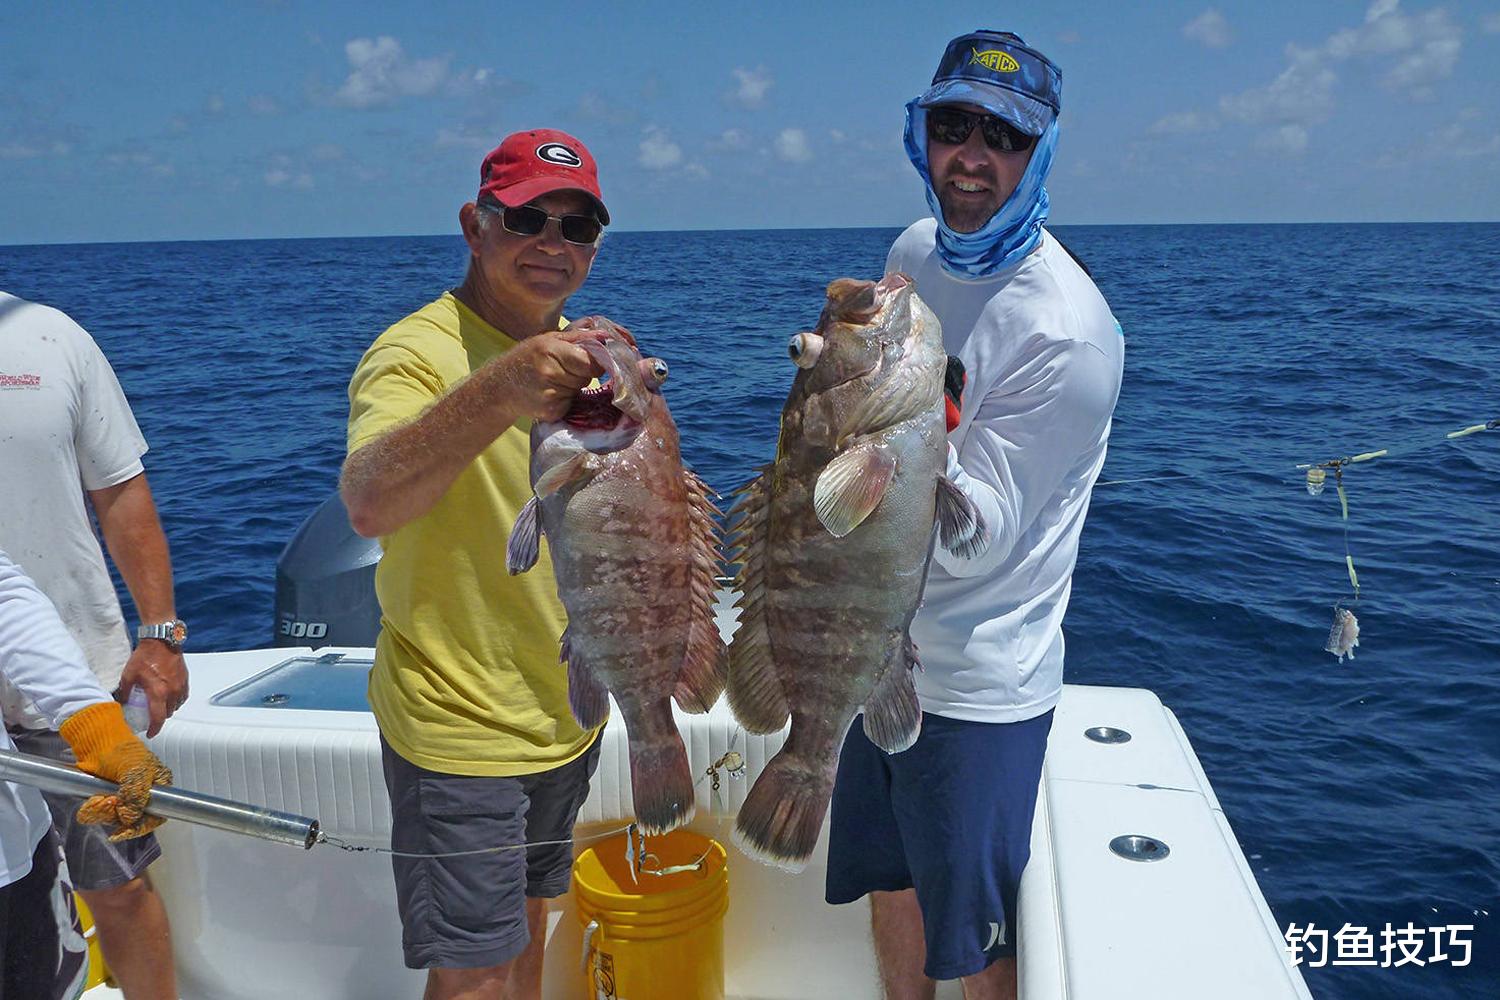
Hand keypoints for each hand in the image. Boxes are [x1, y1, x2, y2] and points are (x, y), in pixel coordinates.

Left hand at [59, 702, 172, 841]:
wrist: (93, 741)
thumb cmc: (120, 750)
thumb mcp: (135, 772)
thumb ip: (137, 797)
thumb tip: (130, 819)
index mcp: (158, 786)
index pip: (156, 816)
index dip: (141, 826)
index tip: (124, 830)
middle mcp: (142, 794)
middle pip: (131, 821)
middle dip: (115, 816)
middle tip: (107, 802)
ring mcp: (122, 797)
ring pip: (112, 819)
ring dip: (101, 811)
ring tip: (97, 797)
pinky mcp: (105, 798)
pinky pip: (98, 814)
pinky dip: (92, 810)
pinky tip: (92, 799)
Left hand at [116, 639, 187, 737]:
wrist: (162, 640)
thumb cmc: (146, 656)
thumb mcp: (129, 675)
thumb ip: (125, 691)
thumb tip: (122, 702)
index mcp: (158, 692)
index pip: (158, 718)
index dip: (154, 729)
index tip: (150, 734)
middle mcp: (172, 692)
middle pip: (167, 714)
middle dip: (159, 718)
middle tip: (150, 716)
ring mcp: (180, 686)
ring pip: (176, 706)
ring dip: (168, 708)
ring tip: (159, 705)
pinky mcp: (185, 679)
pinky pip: (182, 696)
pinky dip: (176, 700)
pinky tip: (169, 696)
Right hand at [494, 332, 604, 421]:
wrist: (499, 387)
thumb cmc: (528, 358)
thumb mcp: (549, 339)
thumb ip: (579, 336)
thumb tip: (606, 336)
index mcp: (551, 350)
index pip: (591, 361)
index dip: (595, 362)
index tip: (589, 361)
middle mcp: (549, 373)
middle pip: (588, 376)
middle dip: (582, 373)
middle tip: (563, 369)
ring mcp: (550, 395)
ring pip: (580, 390)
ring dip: (573, 386)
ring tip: (553, 381)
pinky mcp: (551, 411)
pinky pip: (572, 403)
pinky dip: (566, 399)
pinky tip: (550, 393)